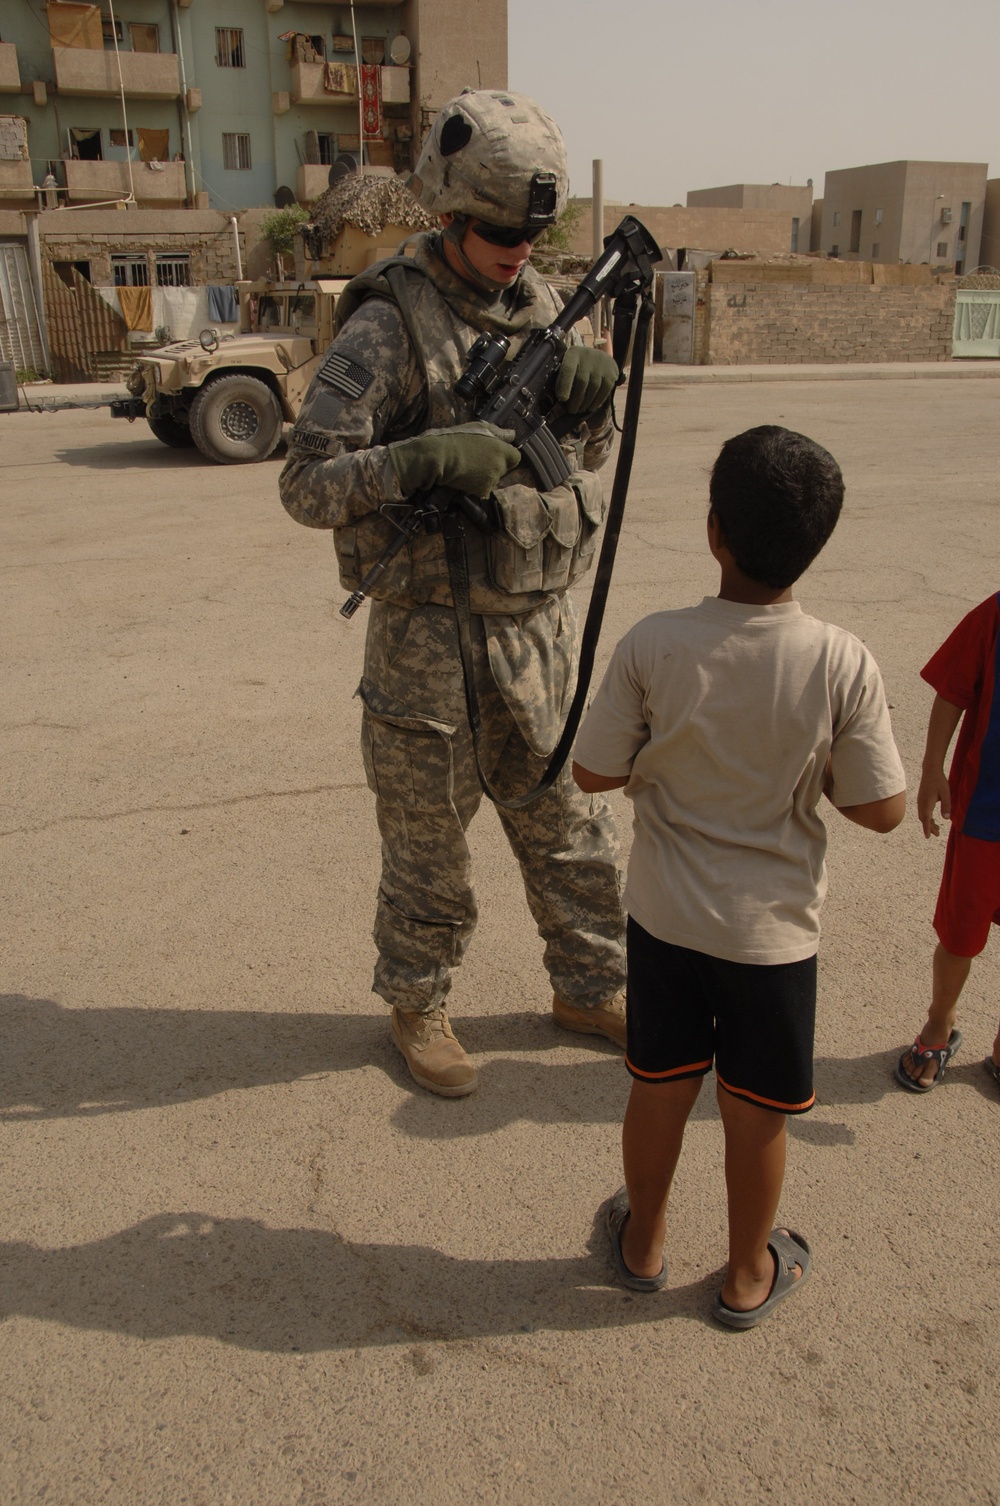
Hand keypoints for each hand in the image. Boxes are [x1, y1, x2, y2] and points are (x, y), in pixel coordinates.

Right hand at [389, 422, 520, 498]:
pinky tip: (466, 477)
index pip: (516, 457)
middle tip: (478, 460)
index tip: (495, 453)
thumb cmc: (457, 438)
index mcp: (501, 450)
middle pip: (504, 469)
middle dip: (495, 466)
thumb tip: (512, 435)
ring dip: (485, 476)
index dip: (507, 456)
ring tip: (469, 468)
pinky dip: (476, 485)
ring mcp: (492, 480)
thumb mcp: (478, 428)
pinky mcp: (482, 490)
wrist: (441, 457)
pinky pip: (483, 488)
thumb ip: (498, 432)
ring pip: (493, 479)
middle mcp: (500, 466)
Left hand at [554, 346, 618, 413]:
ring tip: (580, 410)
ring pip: (593, 388)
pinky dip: (596, 402)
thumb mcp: (568, 368)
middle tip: (572, 410)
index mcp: (573, 354)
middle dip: (576, 399)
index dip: (564, 385)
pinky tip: (591, 407)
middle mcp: (588, 355)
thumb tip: (561, 401)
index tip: (562, 399)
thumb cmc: (577, 369)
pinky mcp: (611, 373)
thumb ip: (562, 381)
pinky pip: (604, 391)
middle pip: (582, 381)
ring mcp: (602, 364)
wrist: (598, 359)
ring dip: (586, 403)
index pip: (568, 369)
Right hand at [917, 766, 950, 836]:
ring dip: (928, 822)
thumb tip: (946, 819)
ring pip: (922, 815)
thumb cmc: (939, 781)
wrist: (930, 770)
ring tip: (937, 827)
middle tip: (938, 834)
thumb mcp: (946, 793)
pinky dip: (926, 817)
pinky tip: (932, 818)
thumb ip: (946, 806)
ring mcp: (920, 801)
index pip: (926, 819)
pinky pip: (922, 811)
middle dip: (929, 827)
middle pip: (923, 819)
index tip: (928, 837)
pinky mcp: (921, 799)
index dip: (927, 828)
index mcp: (927, 803)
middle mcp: (921, 803)